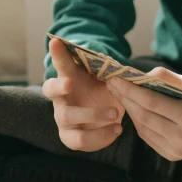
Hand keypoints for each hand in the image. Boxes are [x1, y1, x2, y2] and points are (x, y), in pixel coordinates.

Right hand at [42, 37, 125, 151]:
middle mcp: (61, 97)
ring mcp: (63, 117)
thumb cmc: (108, 90)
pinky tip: (117, 130)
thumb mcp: (111, 78)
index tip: (56, 41)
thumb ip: (114, 71)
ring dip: (91, 115)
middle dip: (62, 86)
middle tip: (72, 82)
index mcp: (70, 76)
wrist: (109, 114)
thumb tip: (130, 69)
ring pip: (67, 117)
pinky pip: (79, 140)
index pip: (61, 62)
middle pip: (52, 90)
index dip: (57, 54)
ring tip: (117, 115)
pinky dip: (100, 137)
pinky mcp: (70, 137)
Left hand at [106, 66, 181, 160]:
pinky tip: (135, 108)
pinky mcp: (173, 156)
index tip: (115, 78)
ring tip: (121, 93)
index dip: (131, 90)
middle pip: (144, 117)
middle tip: (112, 83)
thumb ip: (171, 79)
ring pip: (143, 129)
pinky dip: (139, 122)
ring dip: (130, 110)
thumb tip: (144, 73)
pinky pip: (149, 137)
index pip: (152, 103)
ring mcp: (177, 151)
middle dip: (126, 99)